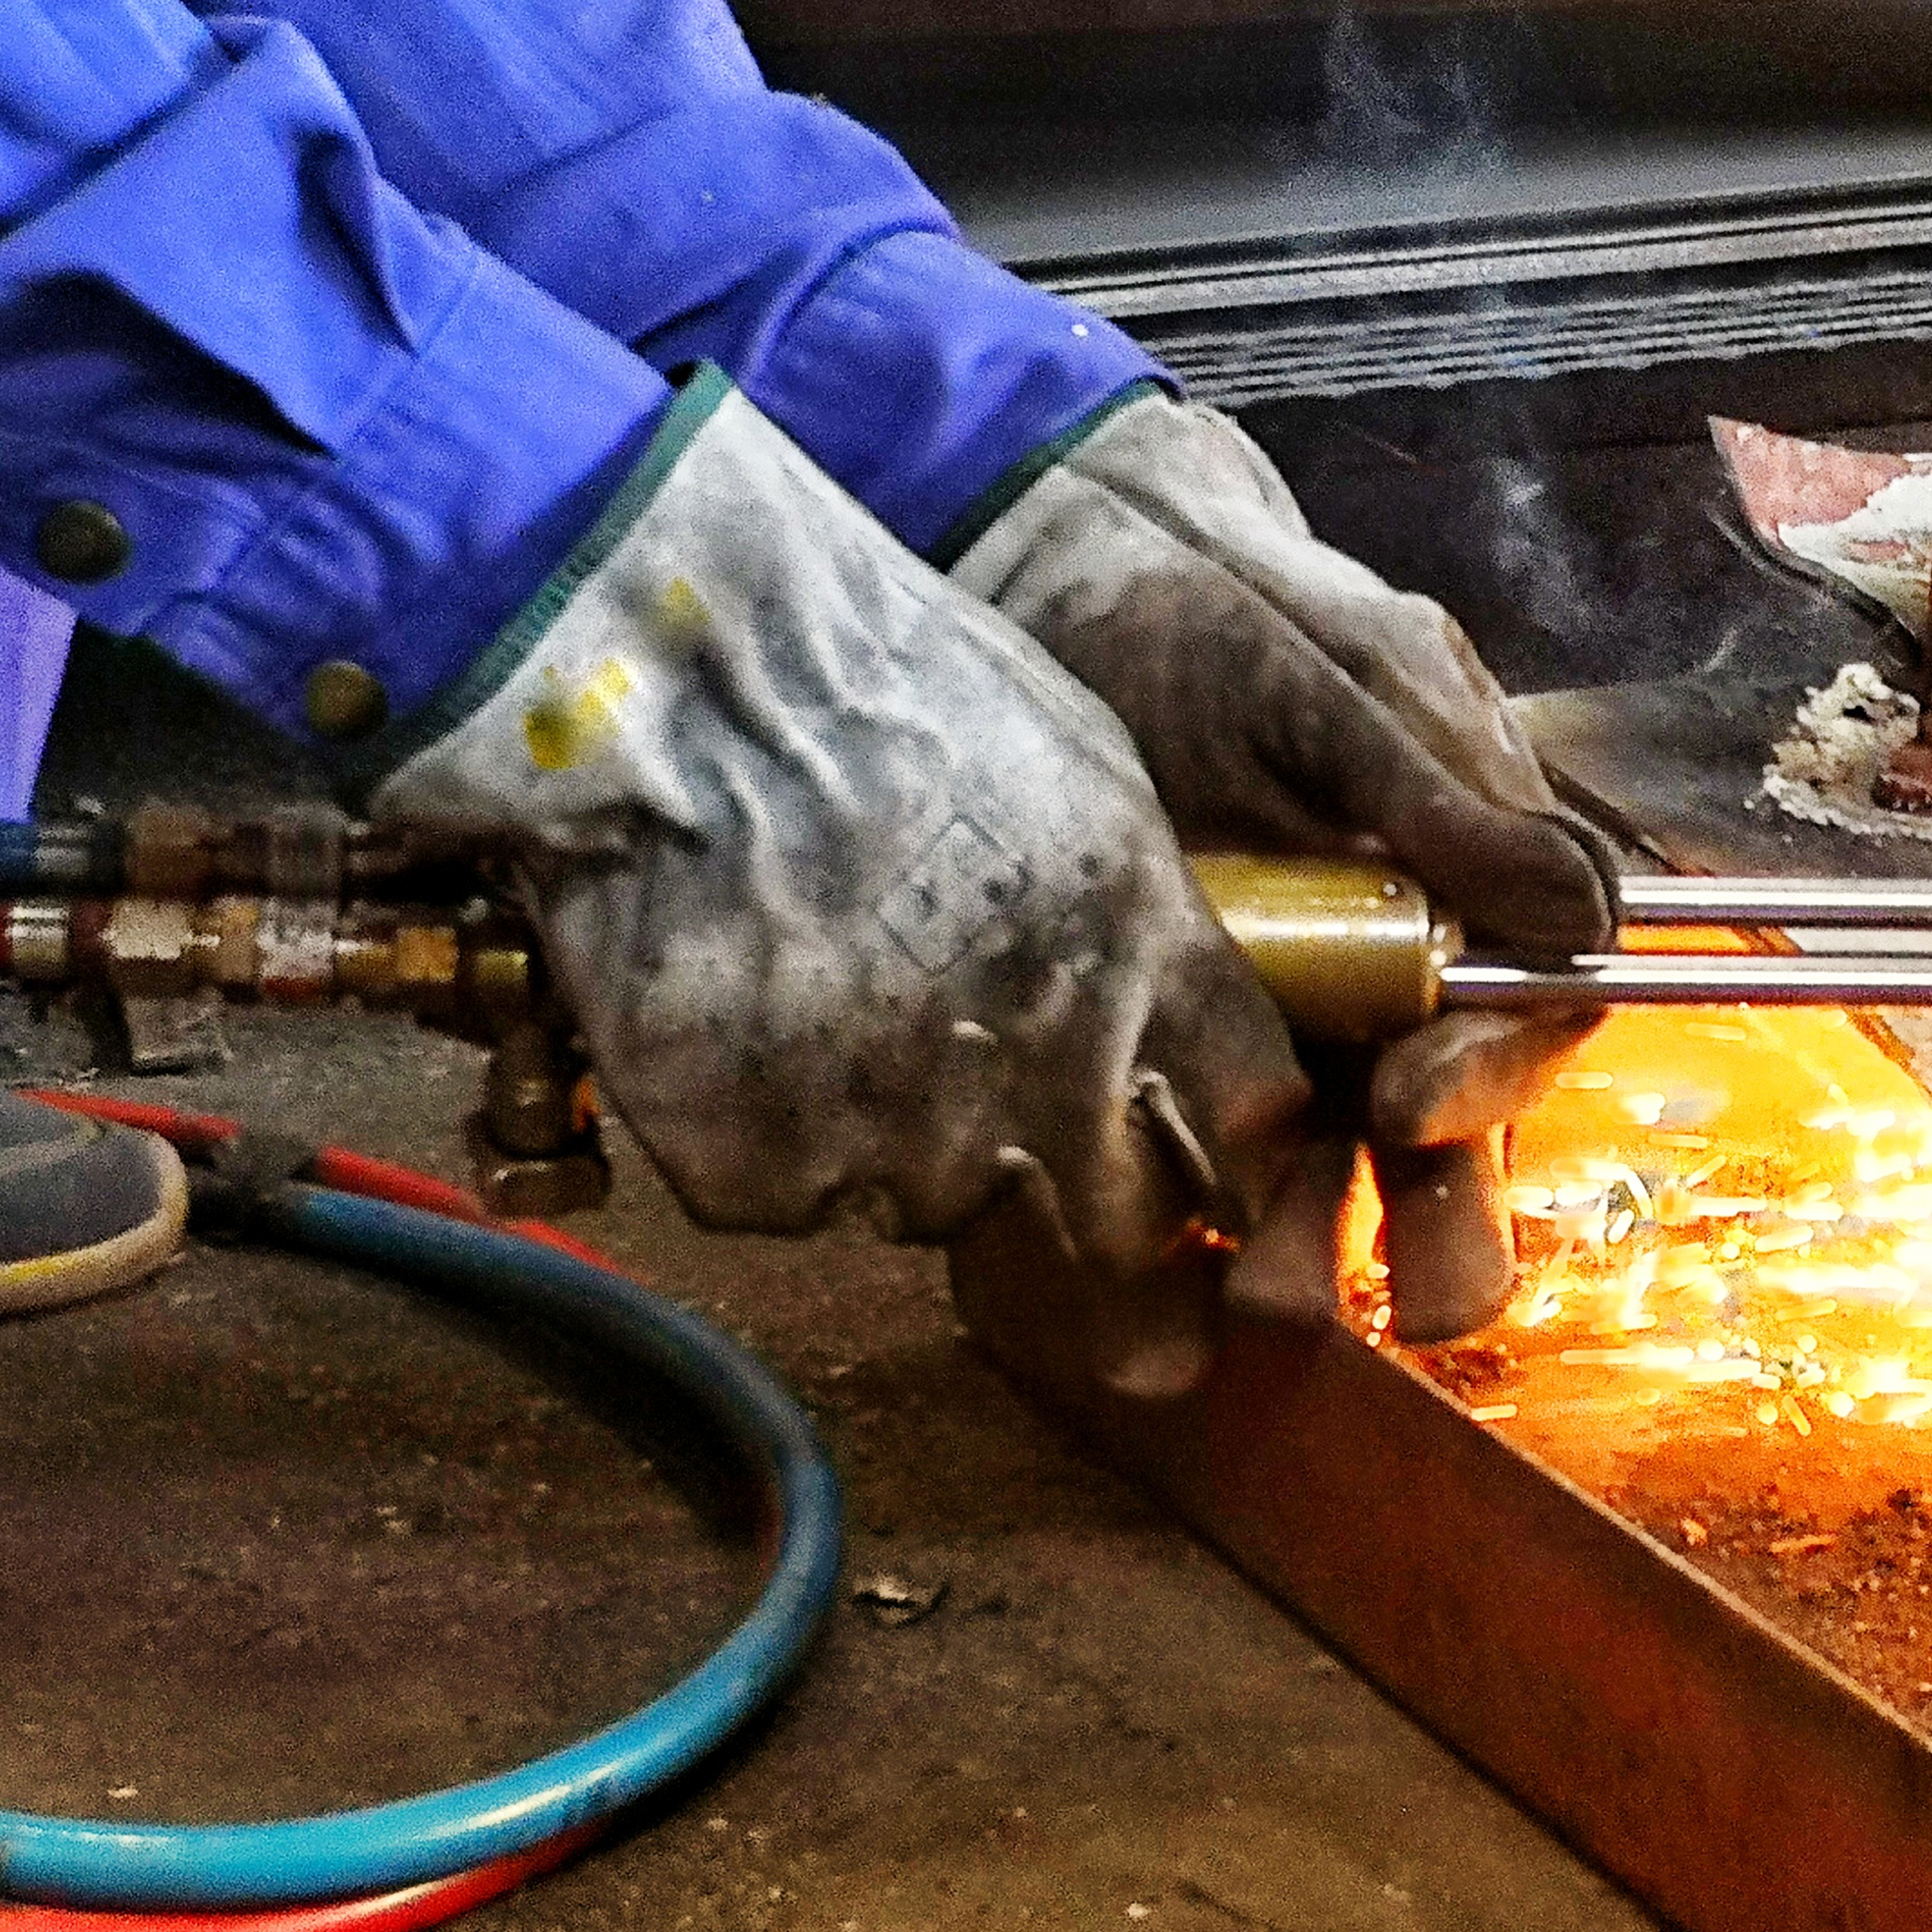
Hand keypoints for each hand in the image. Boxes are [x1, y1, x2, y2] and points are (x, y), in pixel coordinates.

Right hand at [362, 377, 1306, 1400]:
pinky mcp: (761, 1178)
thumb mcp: (1085, 781)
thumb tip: (1175, 1009)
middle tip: (1018, 1154)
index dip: (1228, 1167)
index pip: (1250, 1140)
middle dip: (1086, 1219)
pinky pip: (785, 1188)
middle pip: (1116, 1237)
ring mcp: (898, 1148)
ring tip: (827, 996)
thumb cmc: (889, 694)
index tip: (1203, 1170)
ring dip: (895, 1138)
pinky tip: (737, 1014)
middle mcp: (1042, 1088)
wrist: (682, 696)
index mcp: (1142, 977)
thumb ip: (1146, 929)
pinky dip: (763, 1129)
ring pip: (926, 1202)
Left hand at [944, 393, 1610, 1343]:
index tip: (1414, 1098)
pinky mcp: (1161, 1033)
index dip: (1491, 1075)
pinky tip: (1135, 1258)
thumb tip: (1584, 914)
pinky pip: (1182, 1142)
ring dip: (1308, 1238)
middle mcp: (1388, 966)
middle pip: (1449, 1124)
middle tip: (1411, 1304)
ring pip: (1325, 1158)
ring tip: (1260, 1296)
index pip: (1530, 1009)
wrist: (1050, 563)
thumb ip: (1451, 797)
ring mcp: (1278, 1009)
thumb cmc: (1218, 603)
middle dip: (1440, 1219)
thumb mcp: (1341, 677)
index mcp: (1462, 880)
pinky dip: (1168, 1206)